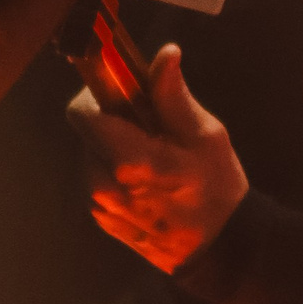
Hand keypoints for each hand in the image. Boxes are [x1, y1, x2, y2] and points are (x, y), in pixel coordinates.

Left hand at [68, 42, 249, 272]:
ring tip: (154, 157)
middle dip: (112, 121)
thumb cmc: (217, 187)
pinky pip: (99, 180)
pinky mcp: (103, 220)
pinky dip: (116, 172)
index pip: (81, 112)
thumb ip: (173, 96)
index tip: (124, 93)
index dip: (98, 94)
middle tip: (150, 127)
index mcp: (127, 160)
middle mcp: (103, 184)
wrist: (221, 251)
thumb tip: (164, 53)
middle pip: (88, 132)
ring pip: (92, 156)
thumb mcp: (204, 135)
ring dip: (114, 147)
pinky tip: (149, 183)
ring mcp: (100, 206)